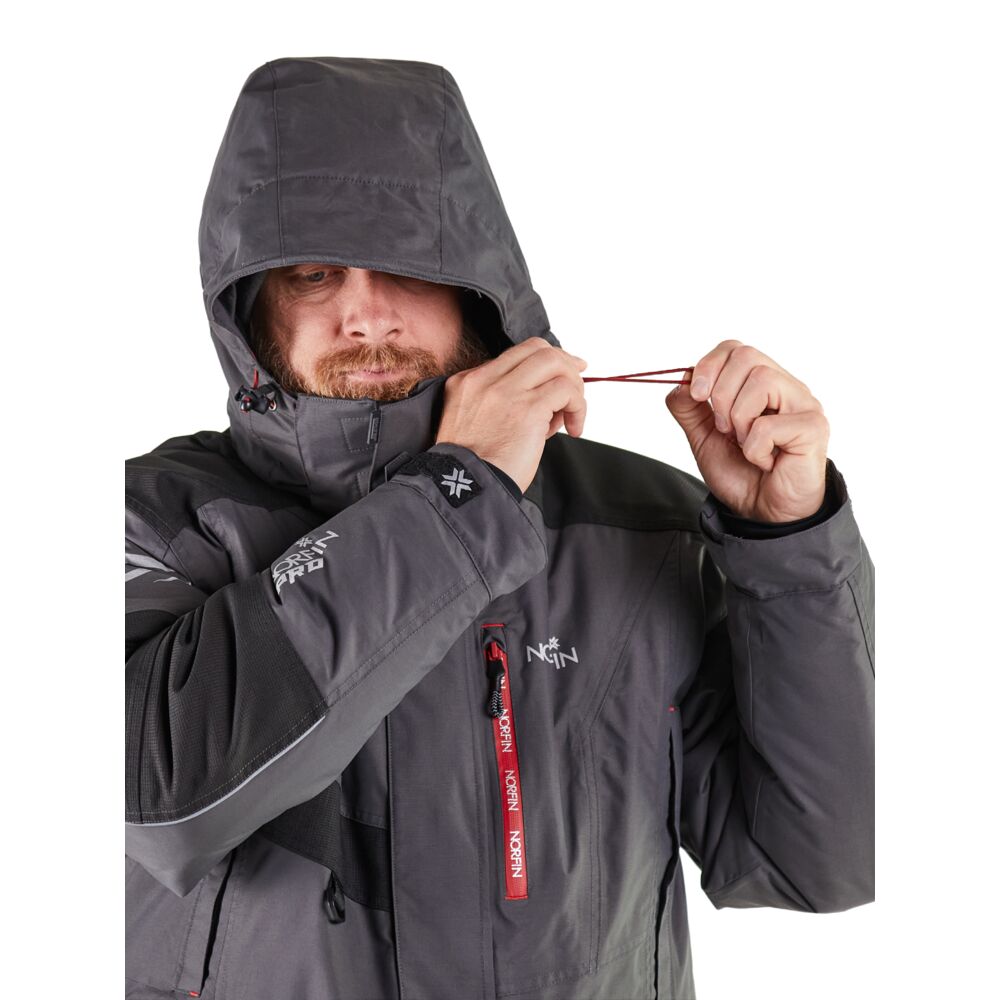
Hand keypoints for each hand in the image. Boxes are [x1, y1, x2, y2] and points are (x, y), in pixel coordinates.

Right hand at [435, 337, 587, 493]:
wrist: (465, 490)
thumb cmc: (474, 469)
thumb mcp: (473, 424)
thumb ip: (498, 404)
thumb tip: (545, 398)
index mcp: (467, 382)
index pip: (515, 355)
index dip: (544, 362)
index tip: (562, 374)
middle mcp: (484, 380)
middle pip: (537, 349)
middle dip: (565, 364)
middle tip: (577, 385)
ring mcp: (506, 391)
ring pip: (555, 362)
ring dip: (573, 386)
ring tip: (572, 415)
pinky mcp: (528, 408)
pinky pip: (566, 390)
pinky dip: (578, 407)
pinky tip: (574, 428)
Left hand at [664, 340, 828, 521]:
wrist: (763, 514)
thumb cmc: (742, 474)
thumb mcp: (703, 438)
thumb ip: (689, 409)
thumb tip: (681, 381)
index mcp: (762, 384)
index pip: (735, 348)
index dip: (709, 365)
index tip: (696, 395)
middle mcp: (787, 387)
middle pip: (747, 356)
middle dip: (721, 394)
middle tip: (724, 429)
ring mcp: (804, 405)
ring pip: (761, 380)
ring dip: (739, 420)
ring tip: (746, 445)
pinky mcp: (814, 428)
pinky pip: (770, 424)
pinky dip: (755, 449)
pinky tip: (766, 462)